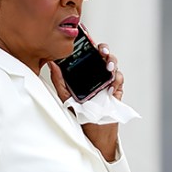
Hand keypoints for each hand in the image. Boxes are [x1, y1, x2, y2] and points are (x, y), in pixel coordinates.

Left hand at [48, 43, 122, 161]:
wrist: (93, 133)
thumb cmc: (80, 115)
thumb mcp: (66, 97)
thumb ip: (59, 81)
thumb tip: (52, 64)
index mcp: (85, 74)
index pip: (88, 55)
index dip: (89, 45)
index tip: (86, 37)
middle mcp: (97, 76)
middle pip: (103, 56)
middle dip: (103, 49)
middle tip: (100, 50)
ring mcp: (107, 83)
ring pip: (113, 65)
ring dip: (112, 61)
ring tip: (108, 65)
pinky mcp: (116, 92)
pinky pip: (119, 80)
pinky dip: (116, 78)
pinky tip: (111, 81)